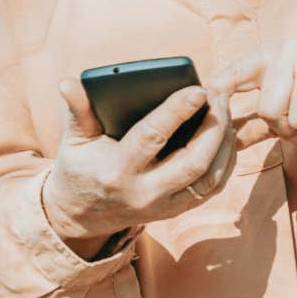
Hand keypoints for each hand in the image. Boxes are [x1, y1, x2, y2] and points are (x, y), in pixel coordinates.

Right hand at [42, 78, 237, 258]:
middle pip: (193, 161)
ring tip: (227, 110)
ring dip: (225, 143)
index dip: (177, 112)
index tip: (199, 89)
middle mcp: (144, 193)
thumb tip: (68, 82)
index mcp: (117, 171)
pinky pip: (213, 188)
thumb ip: (77, 109)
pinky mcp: (177, 210)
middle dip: (214, 125)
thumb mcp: (74, 140)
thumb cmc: (80, 167)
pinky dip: (226, 161)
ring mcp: (164, 206)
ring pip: (210, 177)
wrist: (81, 216)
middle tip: (222, 94)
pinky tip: (228, 134)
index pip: (152, 137)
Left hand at [206, 39, 296, 149]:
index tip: (210, 123)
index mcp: (264, 57)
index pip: (228, 77)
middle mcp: (286, 50)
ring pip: (296, 116)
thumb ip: (249, 125)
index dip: (216, 102)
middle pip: (268, 109)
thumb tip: (214, 142)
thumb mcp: (280, 114)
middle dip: (286, 129)